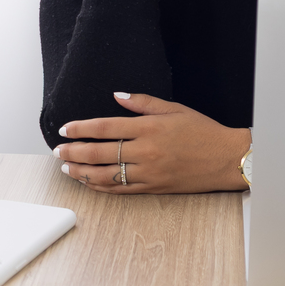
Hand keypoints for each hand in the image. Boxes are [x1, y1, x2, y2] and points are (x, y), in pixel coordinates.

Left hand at [55, 92, 250, 193]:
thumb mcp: (175, 109)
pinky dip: (101, 186)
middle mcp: (146, 151)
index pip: (105, 127)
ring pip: (106, 175)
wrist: (226, 159)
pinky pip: (120, 189)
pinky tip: (89, 182)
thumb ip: (143, 102)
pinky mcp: (153, 188)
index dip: (81, 128)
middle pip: (99, 152)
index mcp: (149, 127)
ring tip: (68, 167)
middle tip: (58, 150)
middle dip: (74, 151)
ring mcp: (148, 172)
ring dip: (82, 171)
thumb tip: (117, 96)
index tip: (65, 129)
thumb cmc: (204, 131)